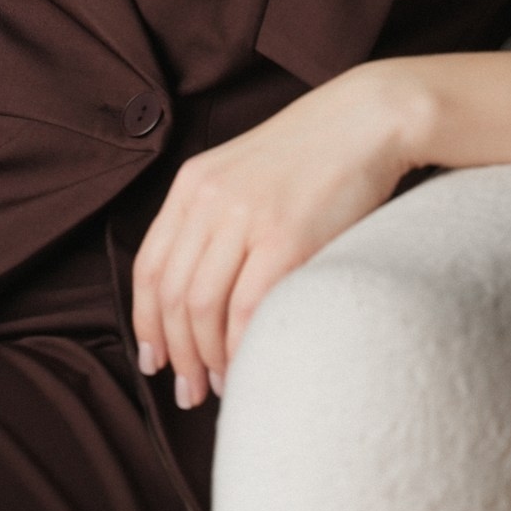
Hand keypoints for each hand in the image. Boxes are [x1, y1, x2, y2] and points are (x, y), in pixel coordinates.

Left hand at [130, 65, 415, 410]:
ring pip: (203, 306)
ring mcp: (246, 217)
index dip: (145, 322)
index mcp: (193, 183)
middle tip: (187, 391)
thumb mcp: (242, 173)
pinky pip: (249, 308)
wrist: (366, 119)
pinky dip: (241, 347)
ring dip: (206, 358)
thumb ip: (214, 218)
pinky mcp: (287, 237)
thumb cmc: (311, 154)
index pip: (149, 266)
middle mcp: (210, 199)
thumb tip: (195, 292)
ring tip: (219, 385)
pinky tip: (247, 365)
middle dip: (175, 352)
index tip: (153, 360)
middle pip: (171, 293)